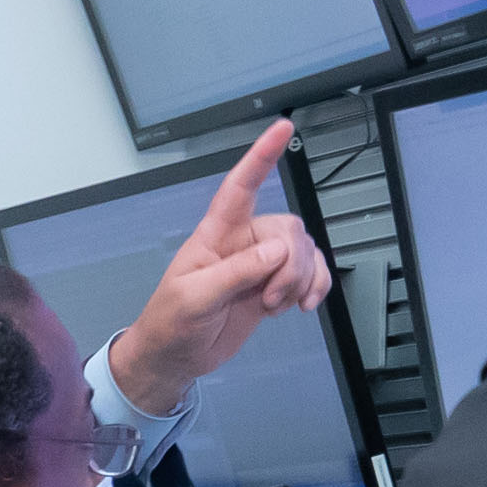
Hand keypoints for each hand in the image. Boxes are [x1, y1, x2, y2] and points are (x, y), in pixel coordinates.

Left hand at [98, 119, 338, 418]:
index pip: (239, 187)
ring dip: (300, 280)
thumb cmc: (171, 323)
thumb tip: (277, 251)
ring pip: (304, 251)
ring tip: (274, 304)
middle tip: (270, 296)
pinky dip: (315, 287)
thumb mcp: (194, 299)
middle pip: (288, 228)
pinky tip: (301, 305)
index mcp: (215, 235)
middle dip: (291, 263)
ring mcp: (260, 264)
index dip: (260, 156)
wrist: (176, 357)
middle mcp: (242, 242)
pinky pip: (311, 273)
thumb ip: (235, 273)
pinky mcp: (273, 285)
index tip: (282, 128)